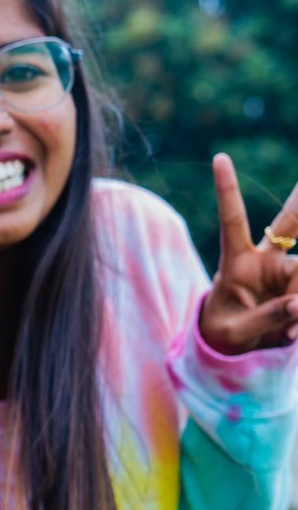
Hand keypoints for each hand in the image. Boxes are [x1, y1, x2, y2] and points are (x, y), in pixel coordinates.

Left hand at [199, 154, 297, 353]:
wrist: (237, 351)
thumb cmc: (224, 336)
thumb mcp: (234, 332)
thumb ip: (267, 317)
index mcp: (235, 261)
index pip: (233, 220)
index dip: (228, 190)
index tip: (219, 158)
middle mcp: (266, 260)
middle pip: (290, 222)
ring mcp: (288, 272)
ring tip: (286, 333)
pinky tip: (291, 336)